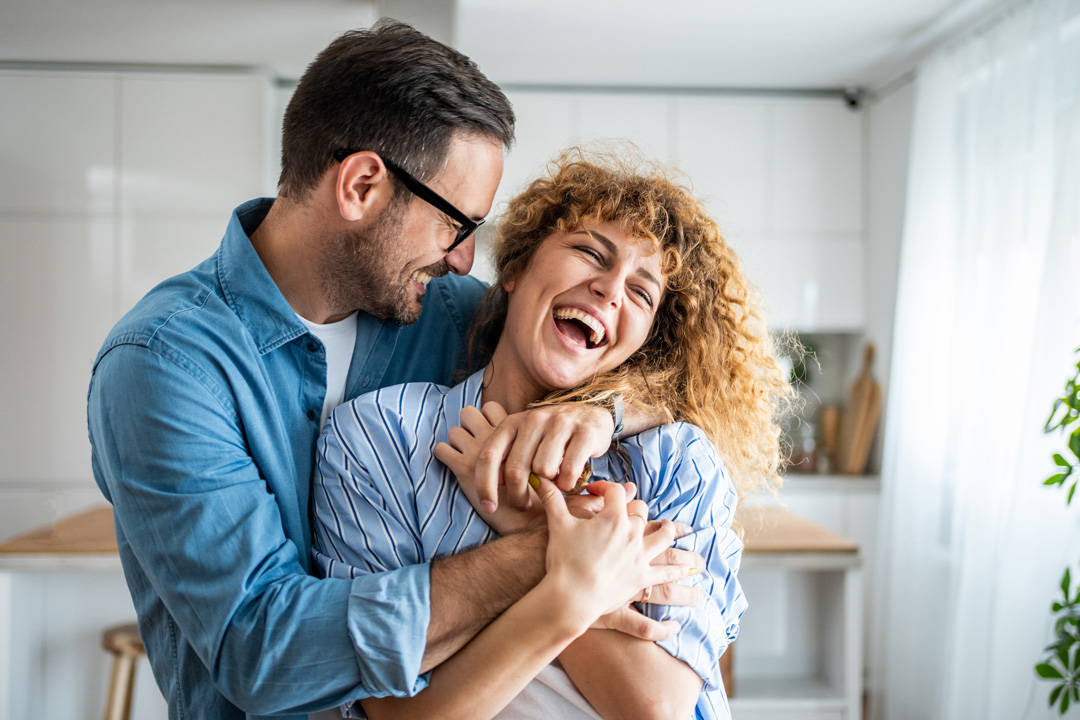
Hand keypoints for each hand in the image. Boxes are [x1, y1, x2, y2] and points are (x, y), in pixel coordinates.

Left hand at [436, 403, 543, 533]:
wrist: (535, 521)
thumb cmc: (545, 493)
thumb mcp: (542, 461)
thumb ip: (531, 446)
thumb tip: (518, 439)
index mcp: (516, 428)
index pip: (490, 408)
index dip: (487, 419)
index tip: (493, 438)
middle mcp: (495, 435)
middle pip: (468, 413)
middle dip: (469, 427)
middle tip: (477, 445)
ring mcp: (478, 450)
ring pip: (453, 431)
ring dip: (457, 443)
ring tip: (467, 459)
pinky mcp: (465, 468)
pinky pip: (442, 450)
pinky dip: (444, 456)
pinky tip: (456, 467)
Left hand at [442, 403, 613, 512]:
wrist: (592, 416)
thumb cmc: (551, 437)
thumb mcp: (523, 441)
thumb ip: (505, 458)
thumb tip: (492, 484)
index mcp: (512, 422)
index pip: (488, 455)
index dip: (484, 485)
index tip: (489, 507)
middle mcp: (533, 419)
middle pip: (515, 469)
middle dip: (517, 495)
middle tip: (524, 504)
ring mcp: (560, 423)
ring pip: (543, 470)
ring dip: (548, 486)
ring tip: (552, 483)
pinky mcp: (585, 433)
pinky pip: (568, 470)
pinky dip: (567, 483)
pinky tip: (568, 482)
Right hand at [533, 477, 690, 629]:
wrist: (570, 594)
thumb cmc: (563, 559)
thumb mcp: (557, 524)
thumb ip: (552, 499)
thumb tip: (542, 479)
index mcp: (613, 517)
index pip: (616, 492)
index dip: (606, 487)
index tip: (595, 490)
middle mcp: (632, 534)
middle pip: (642, 513)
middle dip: (640, 509)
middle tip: (636, 508)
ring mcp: (640, 557)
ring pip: (662, 539)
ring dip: (669, 532)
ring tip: (674, 530)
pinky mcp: (641, 579)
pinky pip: (664, 577)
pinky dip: (676, 574)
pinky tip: (686, 577)